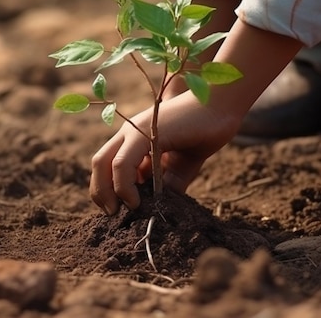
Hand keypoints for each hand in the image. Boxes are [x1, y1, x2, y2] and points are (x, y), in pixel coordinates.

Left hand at [91, 19, 302, 214]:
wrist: (222, 106)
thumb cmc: (205, 131)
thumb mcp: (182, 165)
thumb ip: (168, 184)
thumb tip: (159, 207)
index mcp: (136, 137)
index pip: (108, 164)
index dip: (108, 188)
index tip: (119, 209)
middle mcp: (130, 131)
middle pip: (99, 163)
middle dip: (100, 192)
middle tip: (112, 214)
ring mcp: (136, 130)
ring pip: (104, 162)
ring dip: (108, 191)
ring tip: (123, 210)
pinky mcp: (146, 133)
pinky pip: (123, 163)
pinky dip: (124, 186)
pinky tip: (136, 202)